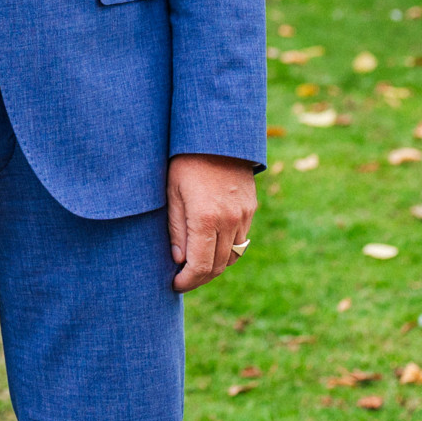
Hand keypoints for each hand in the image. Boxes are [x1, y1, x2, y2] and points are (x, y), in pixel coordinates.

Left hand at [168, 154, 256, 292]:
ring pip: (232, 256)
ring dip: (215, 267)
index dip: (187, 281)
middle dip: (200, 278)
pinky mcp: (250, 209)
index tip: (175, 285)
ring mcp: (243, 215)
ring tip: (196, 268)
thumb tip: (179, 260)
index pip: (200, 265)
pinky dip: (227, 252)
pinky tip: (212, 250)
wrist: (217, 135)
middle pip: (218, 266)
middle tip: (183, 281)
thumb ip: (176, 229)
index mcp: (205, 218)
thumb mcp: (171, 192)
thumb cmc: (185, 161)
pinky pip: (242, 241)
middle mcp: (229, 220)